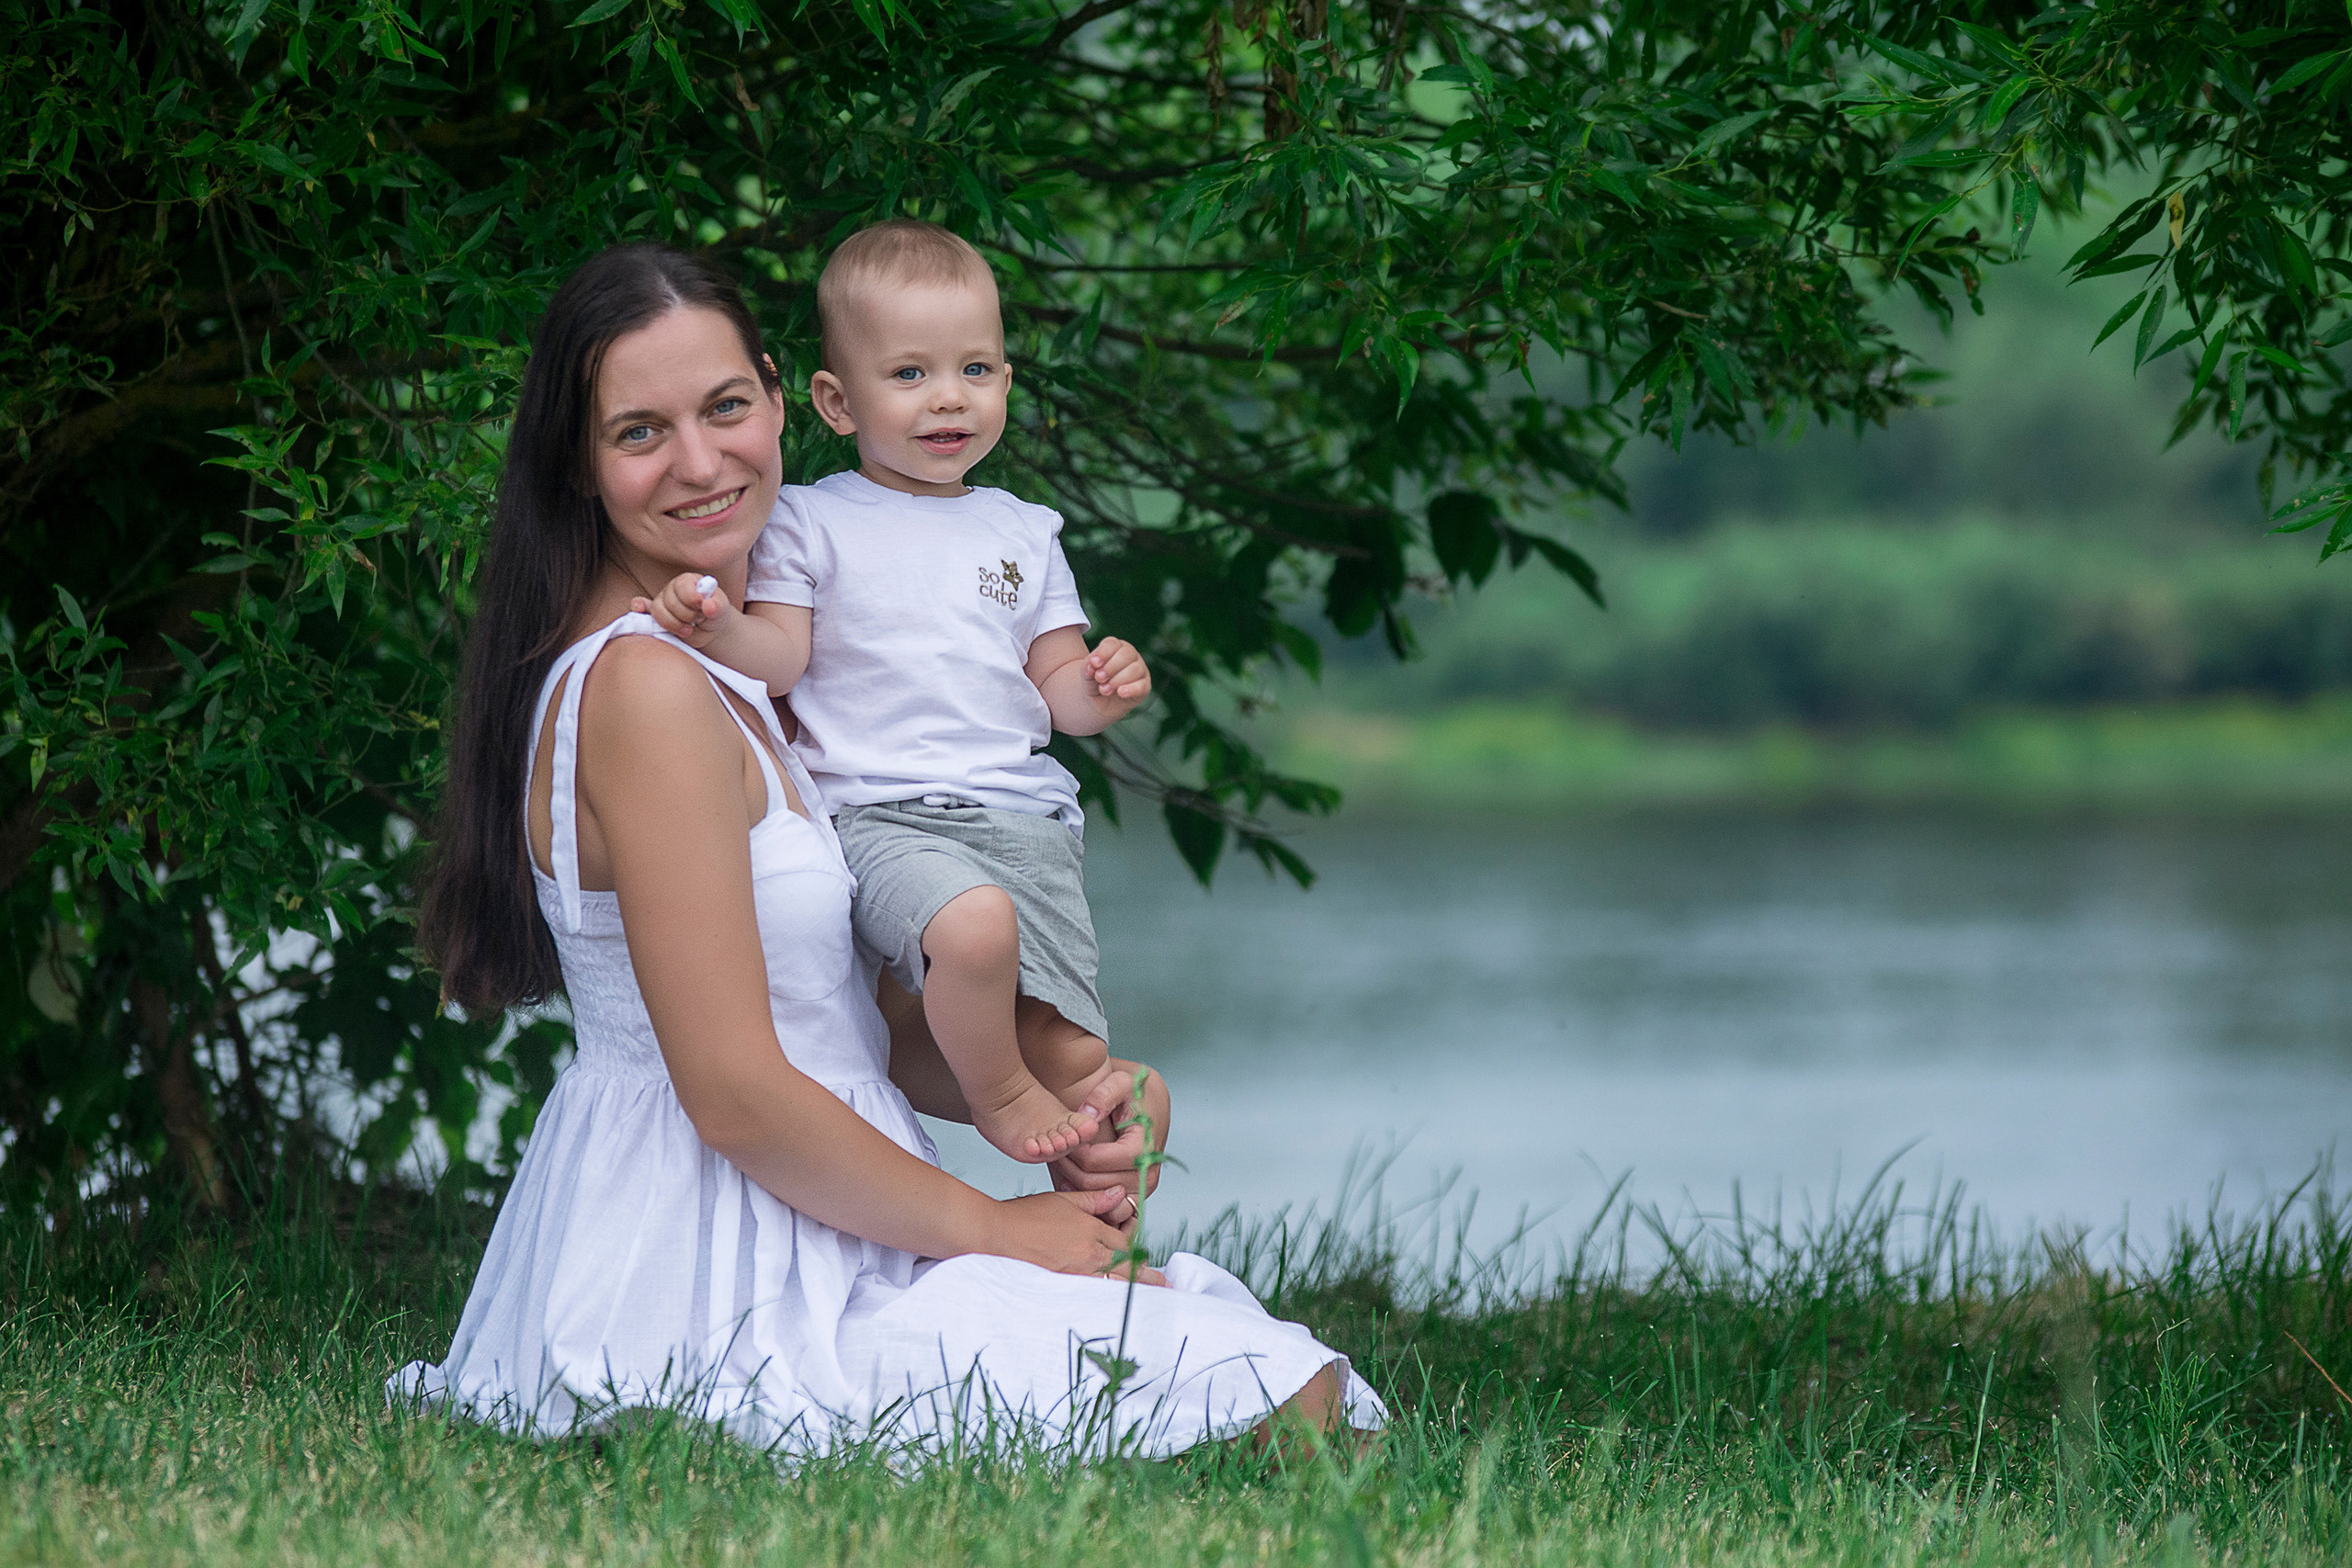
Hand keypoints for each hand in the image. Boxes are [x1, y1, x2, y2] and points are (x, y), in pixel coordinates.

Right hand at [632, 572, 732, 648]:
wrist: (709, 629)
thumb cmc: (714, 614)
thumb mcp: (721, 610)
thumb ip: (718, 606)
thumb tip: (709, 605)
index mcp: (688, 581)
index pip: (683, 587)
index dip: (693, 600)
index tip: (703, 608)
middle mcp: (672, 589)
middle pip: (670, 602)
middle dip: (687, 616)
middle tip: (699, 620)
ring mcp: (661, 601)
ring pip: (657, 611)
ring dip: (673, 624)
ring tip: (688, 629)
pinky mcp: (654, 615)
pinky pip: (641, 609)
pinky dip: (639, 609)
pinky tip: (638, 609)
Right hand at [986, 1187, 1165, 1285]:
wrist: (993, 1234)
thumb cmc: (1023, 1216)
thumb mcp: (1063, 1200)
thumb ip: (1094, 1200)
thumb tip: (1119, 1194)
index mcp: (1091, 1231)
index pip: (1125, 1244)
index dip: (1138, 1252)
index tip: (1148, 1261)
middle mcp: (1087, 1255)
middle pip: (1125, 1267)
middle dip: (1145, 1276)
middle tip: (1162, 1285)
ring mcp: (1075, 1275)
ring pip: (1113, 1285)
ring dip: (1131, 1290)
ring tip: (1148, 1298)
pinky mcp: (1061, 1289)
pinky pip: (1092, 1297)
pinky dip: (1106, 1300)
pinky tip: (1114, 1305)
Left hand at [1052, 1060, 1169, 1199]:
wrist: (1152, 1102)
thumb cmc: (1136, 1092)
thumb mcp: (1121, 1082)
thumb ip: (1104, 1094)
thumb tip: (1088, 1116)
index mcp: (1143, 1149)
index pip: (1092, 1162)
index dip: (1070, 1151)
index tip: (1059, 1137)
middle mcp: (1147, 1175)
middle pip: (1091, 1183)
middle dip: (1068, 1168)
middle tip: (1054, 1150)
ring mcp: (1143, 1188)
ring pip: (1096, 1198)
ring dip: (1075, 1182)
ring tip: (1062, 1160)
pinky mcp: (1137, 1194)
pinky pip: (1108, 1206)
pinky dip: (1089, 1195)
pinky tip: (1075, 1176)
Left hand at [1085, 637, 1149, 705]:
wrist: (1097, 703)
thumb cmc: (1093, 683)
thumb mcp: (1086, 674)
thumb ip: (1088, 667)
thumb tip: (1092, 665)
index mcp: (1115, 647)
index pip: (1112, 644)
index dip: (1103, 653)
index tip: (1093, 664)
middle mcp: (1131, 655)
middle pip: (1127, 654)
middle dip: (1111, 667)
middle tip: (1099, 678)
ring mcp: (1140, 670)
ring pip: (1135, 669)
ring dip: (1117, 680)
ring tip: (1104, 690)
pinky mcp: (1144, 687)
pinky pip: (1142, 686)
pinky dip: (1131, 689)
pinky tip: (1121, 692)